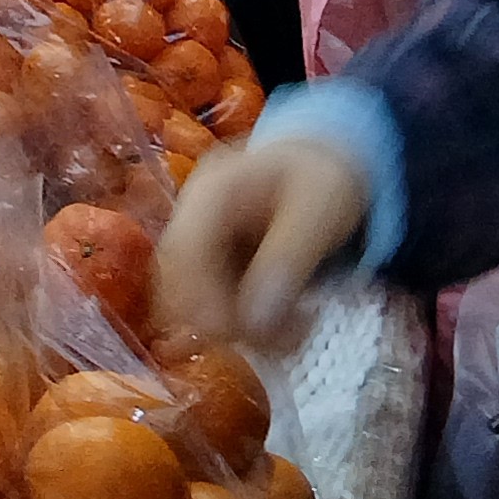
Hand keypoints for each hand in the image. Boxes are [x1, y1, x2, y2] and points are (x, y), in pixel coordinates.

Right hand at [157, 135, 375, 348]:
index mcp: (211, 191)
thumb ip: (287, 260)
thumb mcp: (319, 211)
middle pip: (176, 283)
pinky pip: (205, 300)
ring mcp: (195, 237)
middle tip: (286, 338)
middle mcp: (190, 214)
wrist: (322, 160)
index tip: (256, 334)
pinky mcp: (208, 259)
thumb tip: (255, 321)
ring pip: (187, 299)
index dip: (207, 303)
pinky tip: (279, 323)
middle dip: (225, 322)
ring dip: (234, 328)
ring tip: (290, 333)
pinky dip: (240, 322)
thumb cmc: (322, 178)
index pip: (182, 255)